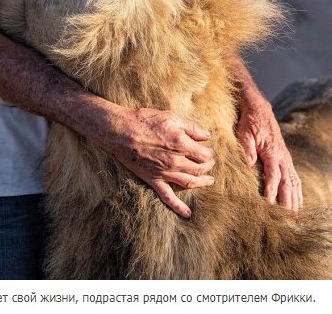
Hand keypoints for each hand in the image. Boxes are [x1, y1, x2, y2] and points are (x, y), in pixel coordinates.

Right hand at [96, 106, 214, 218]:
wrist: (121, 131)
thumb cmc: (145, 121)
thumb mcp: (171, 117)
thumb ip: (191, 127)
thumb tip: (207, 136)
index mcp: (181, 144)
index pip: (204, 155)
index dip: (209, 153)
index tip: (208, 150)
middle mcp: (175, 161)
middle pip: (199, 169)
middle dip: (208, 167)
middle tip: (210, 163)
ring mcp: (164, 172)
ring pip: (189, 183)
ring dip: (201, 183)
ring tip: (209, 181)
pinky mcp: (153, 179)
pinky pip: (168, 196)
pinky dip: (178, 206)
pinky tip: (187, 214)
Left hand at [236, 88, 302, 211]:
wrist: (258, 106)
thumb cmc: (249, 120)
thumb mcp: (244, 132)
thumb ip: (247, 149)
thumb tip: (250, 165)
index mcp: (272, 152)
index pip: (274, 177)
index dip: (272, 192)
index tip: (270, 206)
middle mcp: (282, 156)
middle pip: (288, 183)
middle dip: (288, 202)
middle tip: (288, 220)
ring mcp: (286, 157)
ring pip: (294, 182)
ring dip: (296, 199)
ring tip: (296, 216)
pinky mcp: (285, 157)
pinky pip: (295, 176)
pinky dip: (297, 190)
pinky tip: (298, 200)